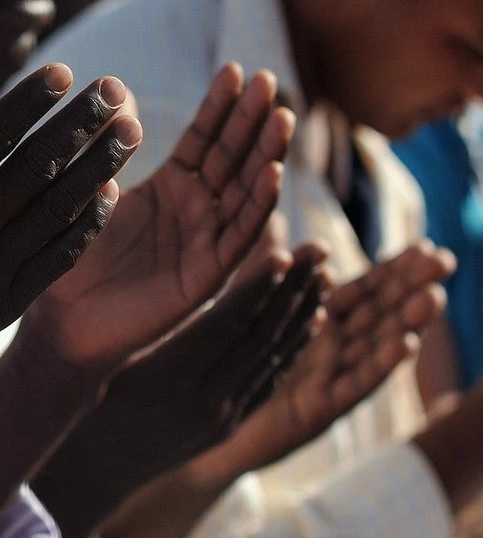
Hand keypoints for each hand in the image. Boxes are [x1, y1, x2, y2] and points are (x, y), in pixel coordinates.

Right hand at [0, 64, 140, 385]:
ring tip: (130, 130)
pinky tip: (111, 191)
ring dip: (100, 166)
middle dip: (81, 124)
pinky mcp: (6, 305)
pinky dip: (88, 223)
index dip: (32, 102)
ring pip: (59, 210)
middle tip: (116, 88)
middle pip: (37, 168)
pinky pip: (59, 258)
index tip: (64, 70)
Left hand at [23, 64, 295, 379]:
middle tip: (270, 80)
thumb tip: (114, 86)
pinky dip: (258, 205)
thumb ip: (106, 145)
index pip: (204, 139)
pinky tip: (272, 174)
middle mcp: (196, 212)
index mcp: (170, 188)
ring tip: (281, 118)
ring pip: (245, 192)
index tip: (237, 68)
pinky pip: (238, 237)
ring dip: (266, 155)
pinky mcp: (205, 276)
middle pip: (232, 158)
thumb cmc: (73, 256)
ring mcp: (205, 243)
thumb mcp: (89, 189)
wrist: (63, 321)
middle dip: (253, 120)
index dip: (222, 106)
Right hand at [27, 242, 328, 537]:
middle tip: (321, 254)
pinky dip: (291, 351)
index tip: (284, 252)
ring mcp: (219, 417)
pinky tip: (309, 326)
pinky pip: (268, 384)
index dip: (258, 287)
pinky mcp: (226, 428)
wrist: (88, 469)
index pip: (226, 324)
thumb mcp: (105, 355)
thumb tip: (166, 264)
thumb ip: (141, 318)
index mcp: (168, 375)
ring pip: (272, 359)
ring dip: (302, 316)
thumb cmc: (81, 399)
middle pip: (260, 337)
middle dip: (293, 291)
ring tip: (325, 279)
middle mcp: (202, 398)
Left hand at [207, 241, 452, 472]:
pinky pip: (355, 384)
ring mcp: (332, 378)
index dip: (394, 269)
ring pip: (375, 347)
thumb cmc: (227, 362)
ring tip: (433, 297)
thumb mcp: (244, 309)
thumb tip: (293, 232)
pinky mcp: (321, 407)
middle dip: (412, 287)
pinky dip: (380, 365)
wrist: (204, 417)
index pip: (364, 290)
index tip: (426, 245)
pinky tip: (404, 344)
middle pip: (379, 313)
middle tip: (445, 261)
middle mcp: (334, 349)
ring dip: (405, 322)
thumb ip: (267, 272)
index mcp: (320, 321)